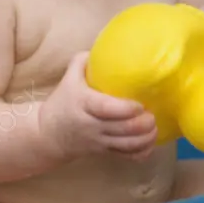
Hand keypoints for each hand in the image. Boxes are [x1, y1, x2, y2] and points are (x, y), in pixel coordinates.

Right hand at [39, 52, 157, 161]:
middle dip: (142, 125)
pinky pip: (126, 156)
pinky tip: (149, 144)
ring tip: (154, 128)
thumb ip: (81, 62)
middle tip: (153, 115)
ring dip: (145, 138)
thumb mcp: (67, 79)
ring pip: (127, 145)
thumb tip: (102, 45)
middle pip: (122, 129)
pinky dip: (141, 153)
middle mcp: (92, 125)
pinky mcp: (104, 152)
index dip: (126, 108)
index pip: (106, 109)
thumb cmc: (62, 102)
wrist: (48, 133)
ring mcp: (99, 141)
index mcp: (83, 104)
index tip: (139, 104)